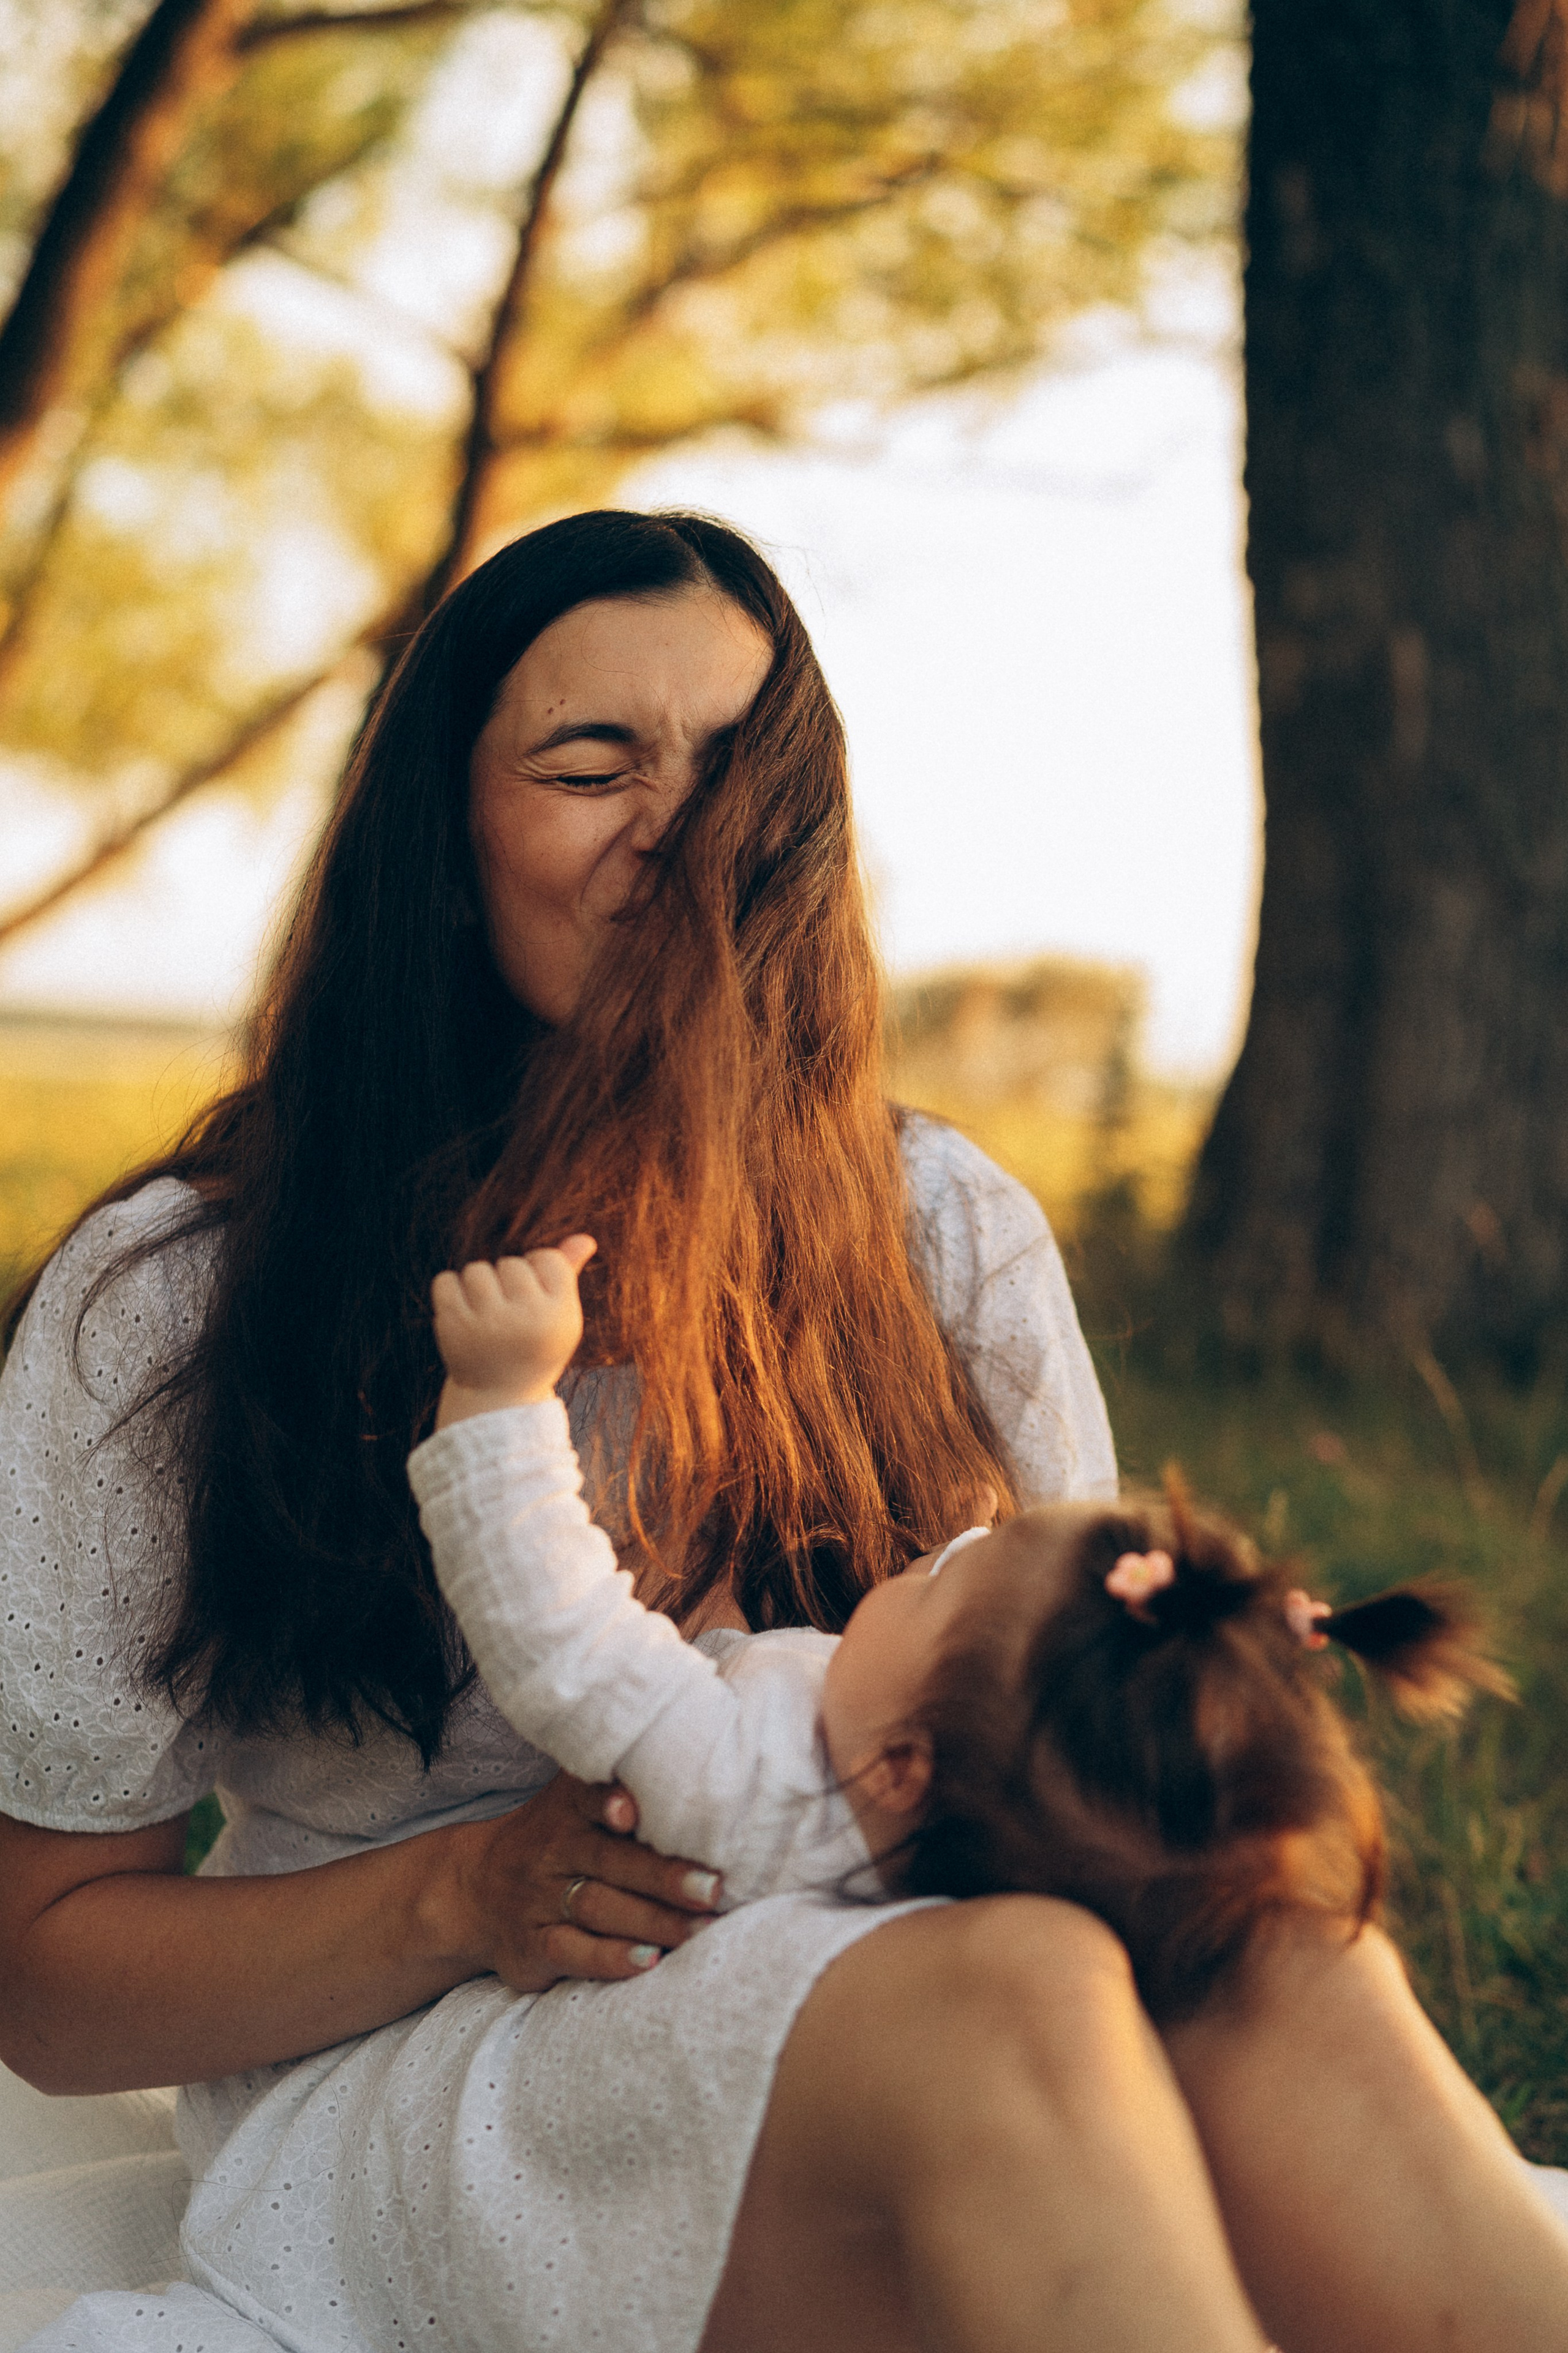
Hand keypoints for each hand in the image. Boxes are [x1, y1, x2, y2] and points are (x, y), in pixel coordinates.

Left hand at [432, 1236, 596, 1423]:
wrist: (497, 1398)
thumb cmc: (533, 1348)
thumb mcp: (559, 1317)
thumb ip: (568, 1274)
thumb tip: (586, 1238)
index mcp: (560, 1316)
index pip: (547, 1258)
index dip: (538, 1273)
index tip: (534, 1301)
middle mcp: (527, 1319)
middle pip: (511, 1263)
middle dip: (507, 1282)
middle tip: (509, 1316)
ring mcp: (488, 1324)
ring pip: (477, 1269)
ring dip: (478, 1285)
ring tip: (485, 1315)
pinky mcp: (453, 1328)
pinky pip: (445, 1281)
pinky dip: (450, 1291)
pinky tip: (462, 1313)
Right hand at [445, 1773, 722, 1989]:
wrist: (471, 1890)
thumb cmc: (554, 1839)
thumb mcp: (575, 1801)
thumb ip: (624, 1784)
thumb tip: (707, 1767)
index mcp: (570, 1807)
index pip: (588, 1796)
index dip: (609, 1801)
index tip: (632, 1811)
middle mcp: (554, 1849)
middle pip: (611, 1860)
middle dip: (664, 1875)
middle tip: (713, 1888)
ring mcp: (541, 1899)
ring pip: (599, 1908)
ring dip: (653, 1921)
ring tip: (699, 1930)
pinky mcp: (533, 1945)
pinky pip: (573, 1952)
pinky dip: (611, 1958)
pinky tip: (648, 1962)